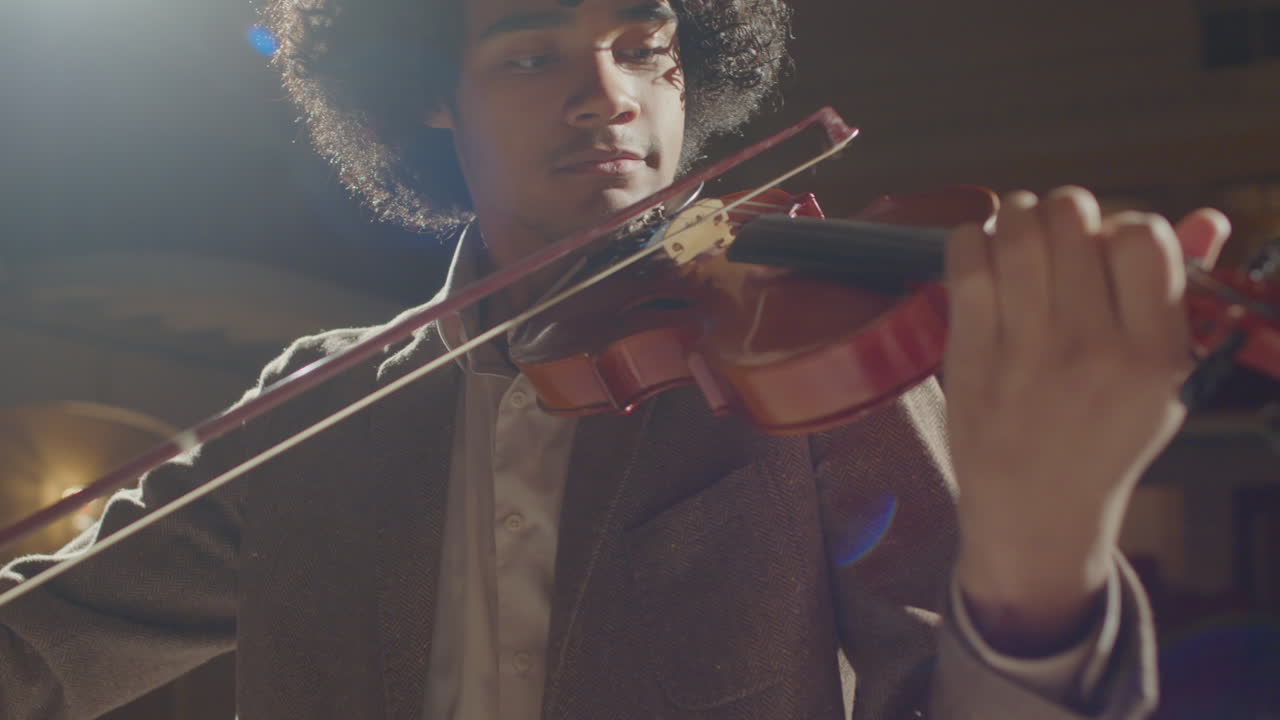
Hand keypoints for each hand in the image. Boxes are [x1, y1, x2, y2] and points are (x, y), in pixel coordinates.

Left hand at [942, 187, 1229, 651]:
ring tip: (1019, 234)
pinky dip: (971, 239)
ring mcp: (1027, 352)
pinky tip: (982, 254)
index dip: (1125, 224)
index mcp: (1153, 353)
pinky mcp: (970, 356)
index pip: (1144, 237)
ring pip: (1015, 229)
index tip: (1110, 246)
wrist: (1036, 511)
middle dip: (1064, 211)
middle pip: (1072, 218)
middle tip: (1057, 233)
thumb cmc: (1104, 437)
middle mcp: (1092, 349)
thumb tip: (1208, 220)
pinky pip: (966, 261)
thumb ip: (1180, 294)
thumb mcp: (1164, 379)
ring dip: (1016, 214)